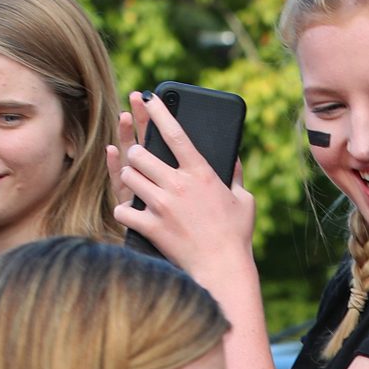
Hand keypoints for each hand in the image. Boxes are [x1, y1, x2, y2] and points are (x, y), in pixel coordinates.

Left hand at [108, 93, 256, 274]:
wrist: (223, 270)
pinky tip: (132, 214)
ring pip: (129, 176)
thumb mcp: (244, 201)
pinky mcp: (152, 227)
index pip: (175, 133)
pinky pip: (124, 210)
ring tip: (136, 184)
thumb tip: (233, 157)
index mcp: (201, 172)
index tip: (148, 98)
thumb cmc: (236, 236)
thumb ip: (235, 176)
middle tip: (140, 159)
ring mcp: (163, 205)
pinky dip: (125, 212)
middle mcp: (178, 184)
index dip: (159, 112)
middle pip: (141, 153)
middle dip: (136, 153)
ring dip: (130, 179)